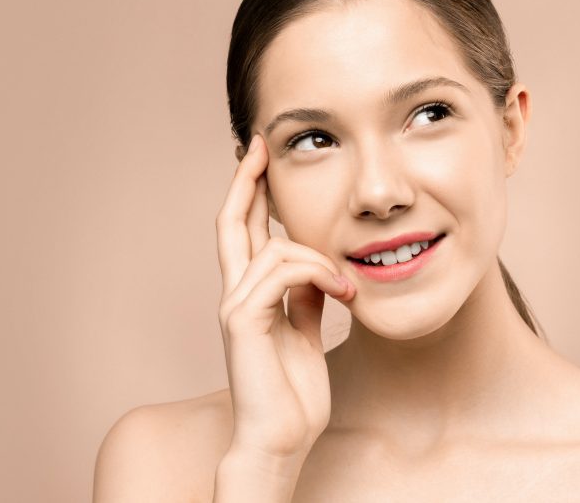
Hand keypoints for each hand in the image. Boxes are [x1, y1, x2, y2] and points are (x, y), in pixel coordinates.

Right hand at [215, 133, 354, 460]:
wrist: (283, 437)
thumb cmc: (293, 391)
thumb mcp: (307, 330)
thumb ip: (306, 296)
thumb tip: (320, 267)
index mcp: (252, 294)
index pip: (244, 231)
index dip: (251, 193)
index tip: (263, 159)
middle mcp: (236, 293)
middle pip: (231, 221)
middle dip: (247, 180)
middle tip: (259, 144)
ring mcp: (235, 306)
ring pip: (271, 246)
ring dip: (319, 257)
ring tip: (348, 287)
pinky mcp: (242, 321)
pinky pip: (279, 272)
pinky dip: (317, 273)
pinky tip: (342, 294)